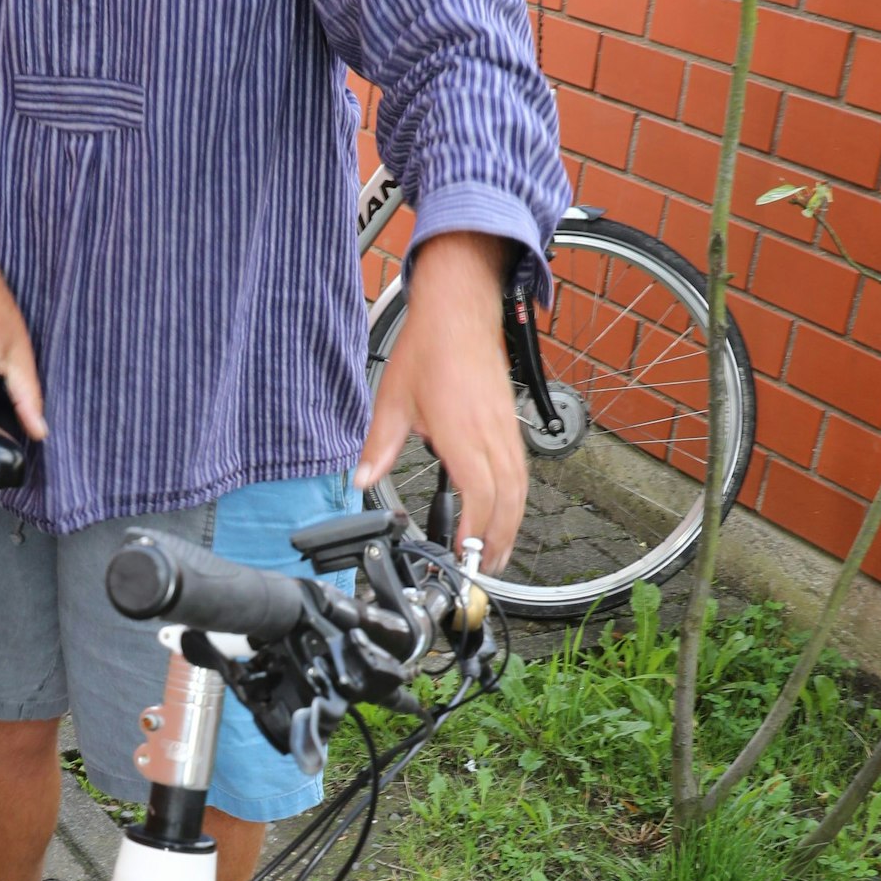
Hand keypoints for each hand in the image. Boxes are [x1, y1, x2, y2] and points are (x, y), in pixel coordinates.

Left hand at [356, 231, 527, 567]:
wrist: (459, 310)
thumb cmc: (428, 349)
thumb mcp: (392, 399)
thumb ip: (379, 445)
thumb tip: (360, 479)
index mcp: (462, 432)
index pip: (480, 495)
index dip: (476, 531)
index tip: (464, 555)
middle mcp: (491, 434)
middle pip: (507, 500)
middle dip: (498, 539)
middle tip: (484, 569)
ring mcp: (506, 428)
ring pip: (519, 487)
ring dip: (511, 523)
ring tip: (496, 552)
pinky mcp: (510, 422)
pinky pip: (520, 469)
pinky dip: (516, 498)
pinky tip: (505, 510)